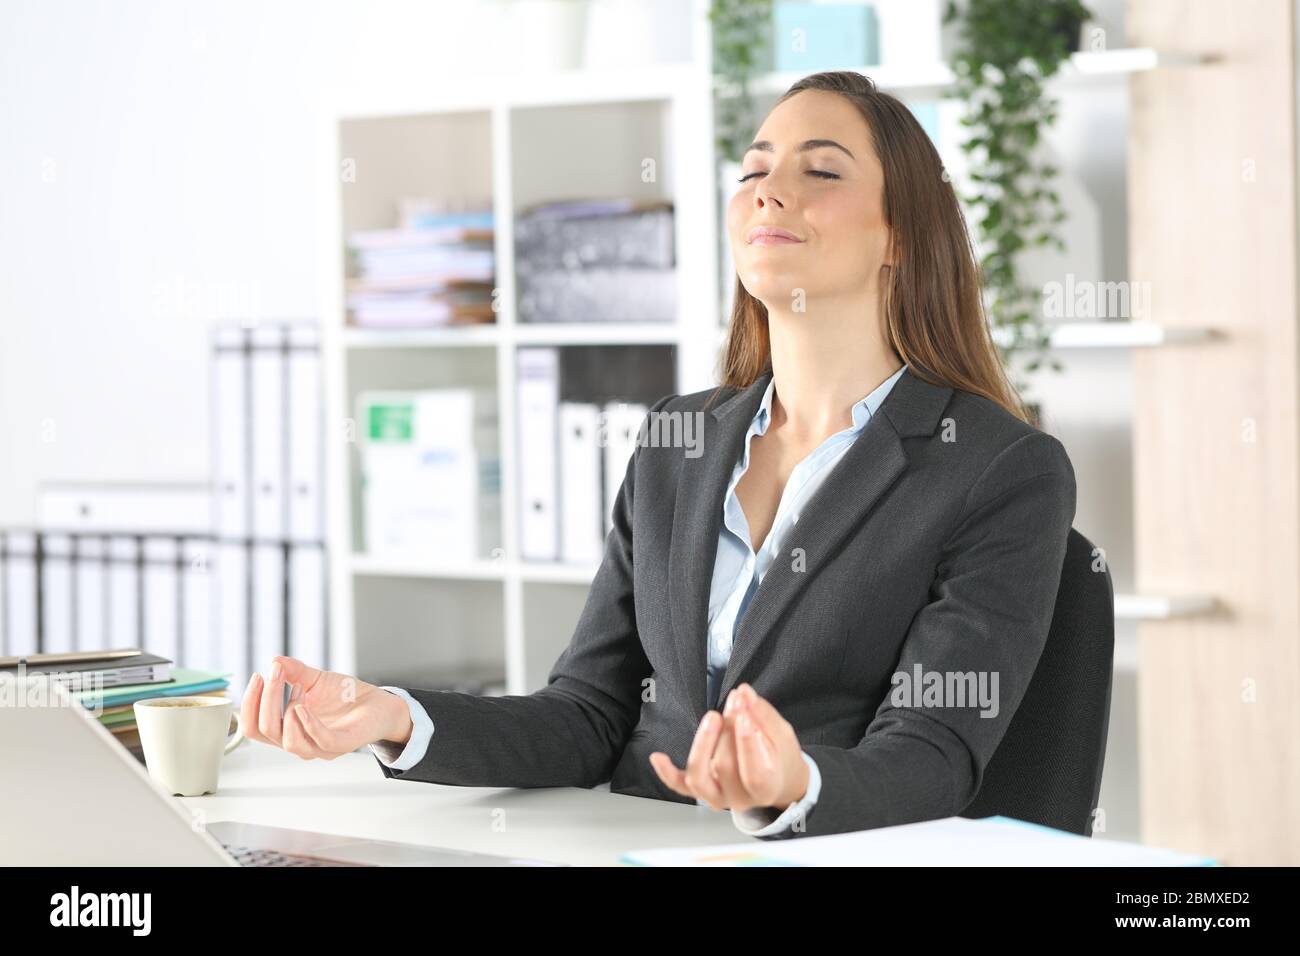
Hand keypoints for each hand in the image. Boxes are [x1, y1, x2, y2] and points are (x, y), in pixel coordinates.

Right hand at [238, 656, 412, 760]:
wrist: (378, 702)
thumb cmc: (344, 695)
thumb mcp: (315, 679)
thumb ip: (294, 672)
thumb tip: (274, 660)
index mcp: (288, 729)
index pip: (253, 727)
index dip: (249, 704)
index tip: (258, 675)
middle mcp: (300, 741)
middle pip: (265, 731)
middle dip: (264, 700)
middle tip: (272, 674)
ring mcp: (320, 746)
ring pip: (289, 742)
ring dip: (286, 712)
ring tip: (298, 688)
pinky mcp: (343, 744)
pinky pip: (321, 741)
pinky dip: (309, 724)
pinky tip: (303, 705)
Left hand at [648, 683, 808, 813]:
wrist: (776, 779)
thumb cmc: (779, 757)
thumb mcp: (782, 735)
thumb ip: (764, 715)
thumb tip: (745, 693)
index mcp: (766, 789)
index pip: (756, 773)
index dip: (748, 744)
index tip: (745, 715)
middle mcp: (739, 798)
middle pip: (726, 767)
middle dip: (729, 730)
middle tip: (735, 702)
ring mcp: (716, 796)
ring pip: (699, 777)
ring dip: (702, 744)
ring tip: (712, 718)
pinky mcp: (700, 791)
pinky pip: (679, 785)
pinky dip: (666, 772)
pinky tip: (658, 756)